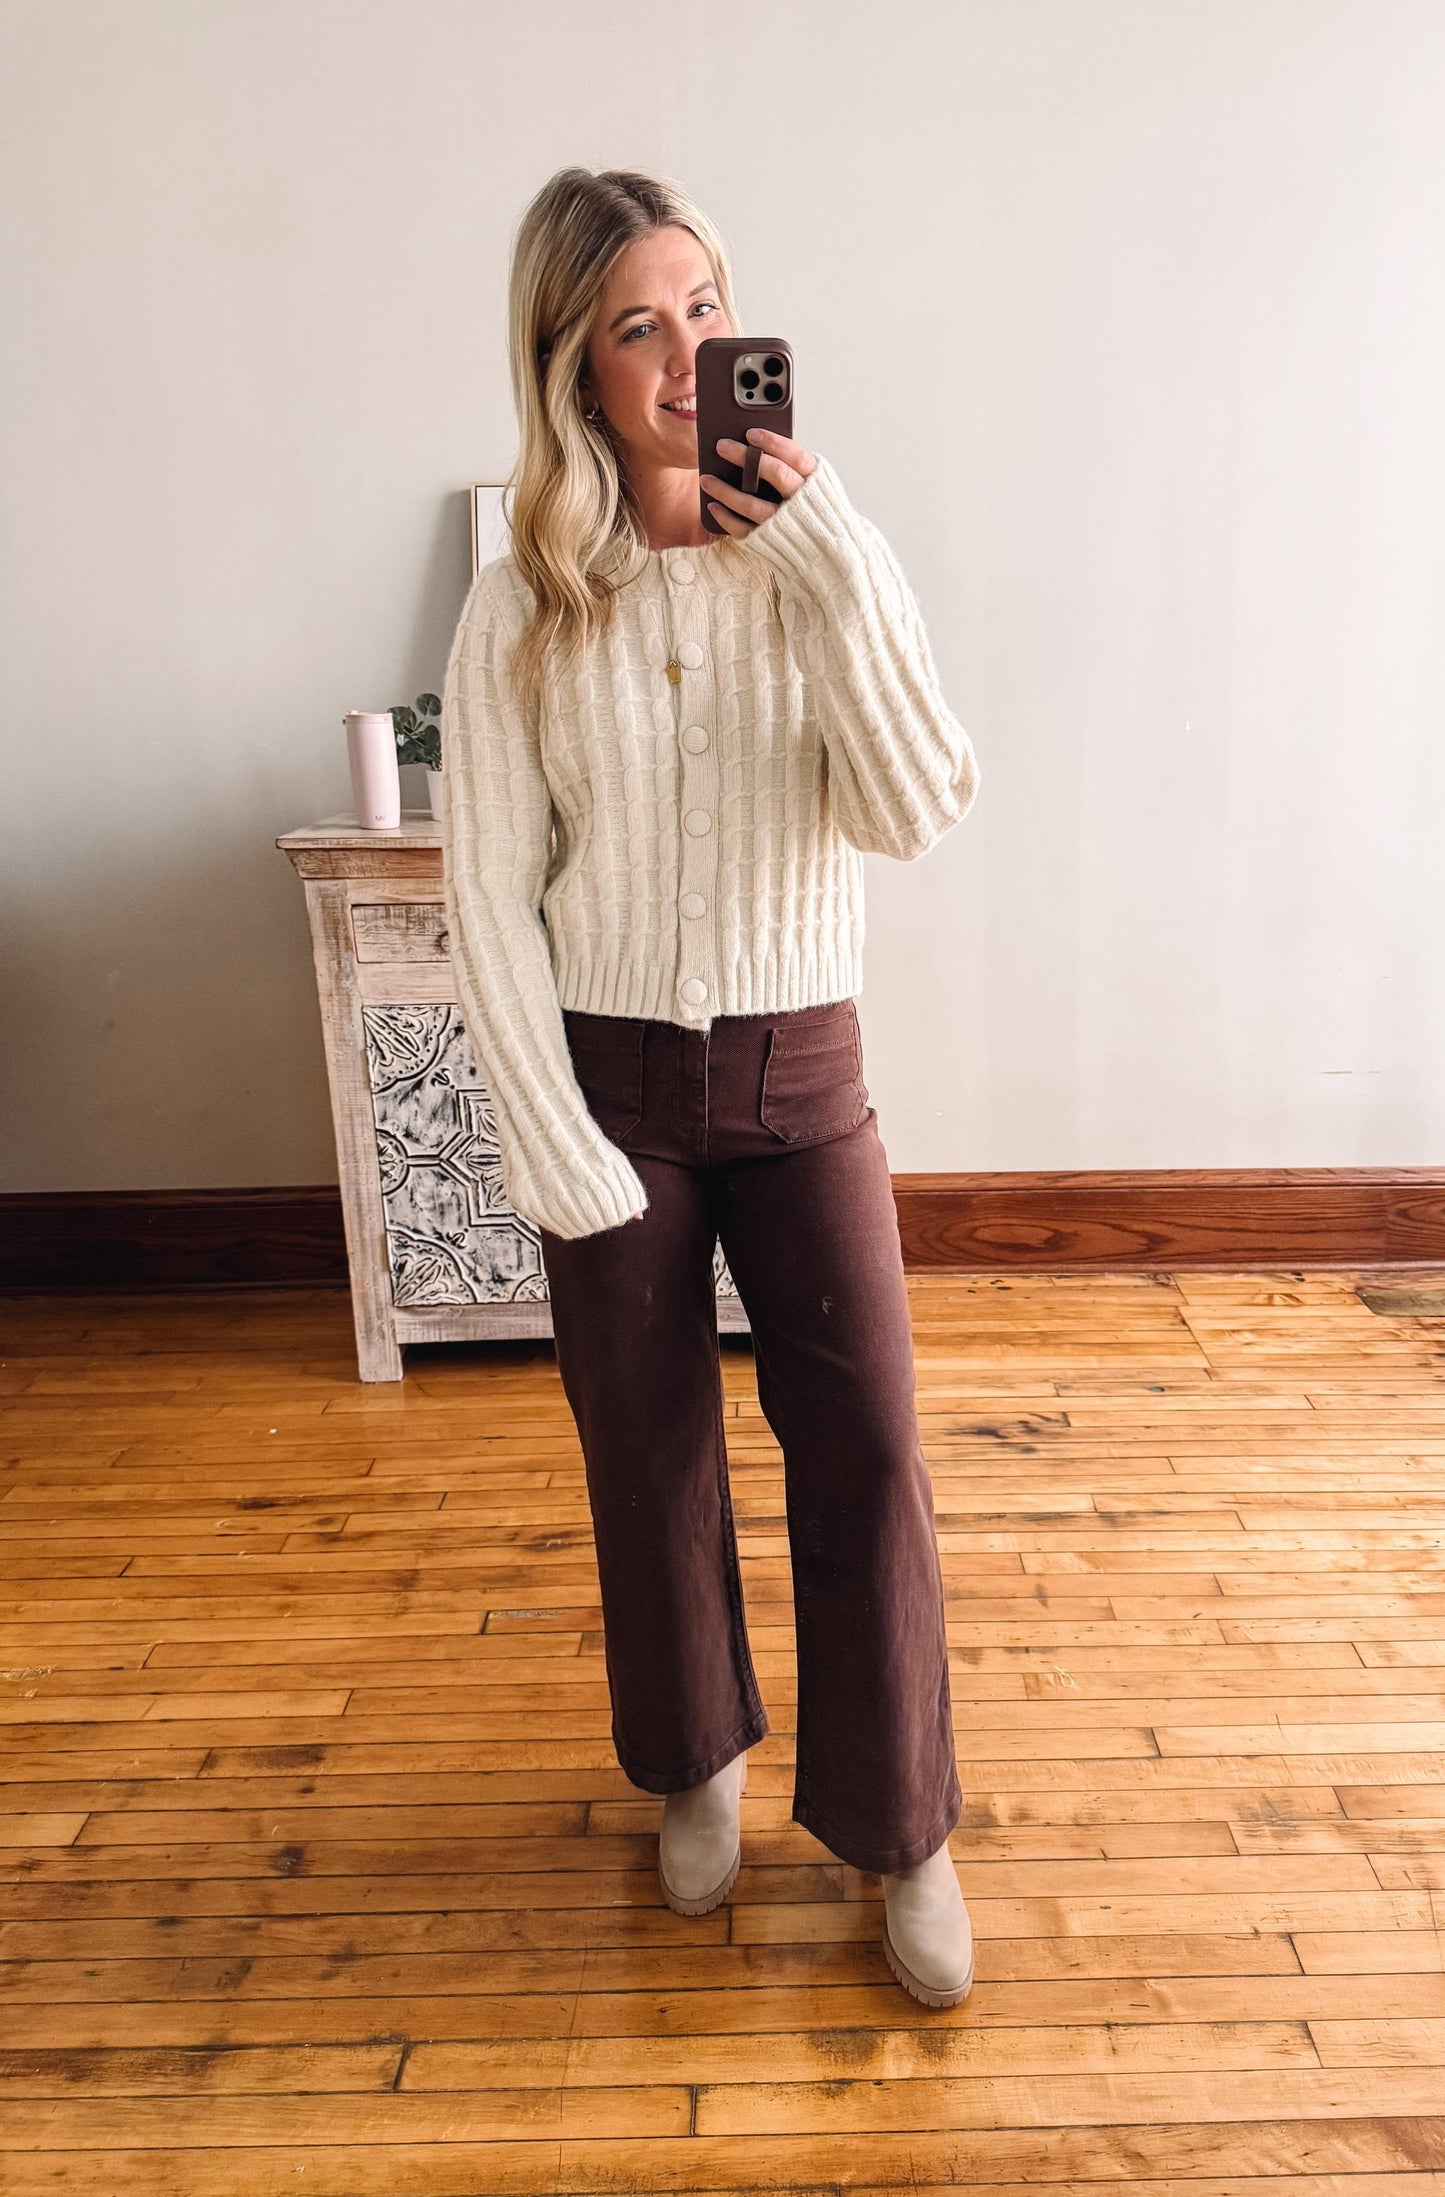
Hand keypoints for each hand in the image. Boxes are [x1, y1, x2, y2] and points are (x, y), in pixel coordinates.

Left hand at [699, 427, 816, 537]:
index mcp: (816, 482)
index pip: (796, 456)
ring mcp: (785, 524)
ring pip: (753, 504)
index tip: (751, 433)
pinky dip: (726, 518)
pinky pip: (744, 530)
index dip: (774, 442)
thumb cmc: (813, 511)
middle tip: (721, 446)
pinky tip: (712, 506)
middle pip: (775, 473)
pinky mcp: (770, 542)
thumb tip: (756, 445)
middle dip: (746, 456)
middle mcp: (802, 502)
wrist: (825, 556)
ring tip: (706, 478)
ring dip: (726, 490)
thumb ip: (793, 468)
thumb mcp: (815, 485)